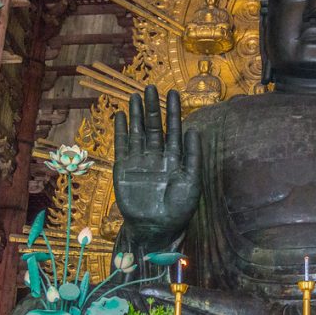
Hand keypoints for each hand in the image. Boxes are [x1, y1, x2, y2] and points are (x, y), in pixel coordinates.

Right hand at [113, 86, 200, 246]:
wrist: (156, 227)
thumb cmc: (178, 208)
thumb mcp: (192, 181)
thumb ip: (193, 156)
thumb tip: (194, 130)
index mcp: (175, 157)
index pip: (174, 129)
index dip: (173, 111)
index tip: (172, 92)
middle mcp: (157, 155)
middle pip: (154, 126)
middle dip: (153, 107)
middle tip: (151, 87)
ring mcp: (140, 160)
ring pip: (138, 131)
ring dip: (137, 114)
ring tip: (135, 95)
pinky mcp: (124, 167)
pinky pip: (122, 145)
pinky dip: (121, 130)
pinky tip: (121, 115)